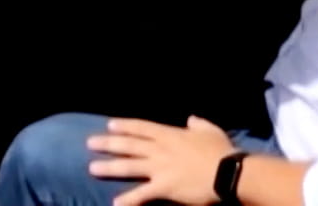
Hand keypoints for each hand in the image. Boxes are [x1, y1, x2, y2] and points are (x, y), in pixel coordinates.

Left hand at [87, 115, 235, 205]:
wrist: (227, 172)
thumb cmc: (221, 151)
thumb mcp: (211, 131)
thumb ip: (199, 124)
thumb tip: (191, 119)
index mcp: (171, 135)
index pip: (143, 128)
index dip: (126, 126)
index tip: (110, 124)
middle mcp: (161, 150)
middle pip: (130, 145)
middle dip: (109, 143)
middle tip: (90, 143)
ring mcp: (160, 168)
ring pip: (129, 166)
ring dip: (109, 167)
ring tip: (92, 168)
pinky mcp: (163, 187)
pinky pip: (141, 194)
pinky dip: (128, 199)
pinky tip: (115, 203)